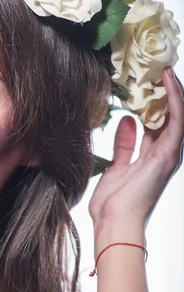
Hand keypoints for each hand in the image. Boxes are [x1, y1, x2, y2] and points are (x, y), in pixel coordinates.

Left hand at [89, 67, 183, 232]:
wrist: (114, 224)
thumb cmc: (113, 204)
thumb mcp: (116, 166)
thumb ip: (124, 144)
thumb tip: (126, 121)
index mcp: (152, 156)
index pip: (156, 122)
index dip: (152, 100)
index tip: (145, 80)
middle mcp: (164, 153)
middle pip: (168, 115)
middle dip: (162, 92)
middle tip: (154, 68)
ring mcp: (169, 154)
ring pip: (177, 113)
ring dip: (172, 90)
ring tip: (164, 67)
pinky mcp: (169, 154)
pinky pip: (176, 119)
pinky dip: (175, 98)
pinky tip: (168, 80)